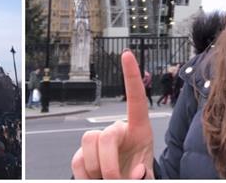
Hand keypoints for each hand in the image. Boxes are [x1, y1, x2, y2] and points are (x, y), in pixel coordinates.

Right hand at [71, 50, 154, 178]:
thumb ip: (144, 174)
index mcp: (139, 131)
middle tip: (115, 181)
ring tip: (107, 181)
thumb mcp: (147, 177)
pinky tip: (95, 180)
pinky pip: (77, 160)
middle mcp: (118, 131)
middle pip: (107, 134)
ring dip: (97, 169)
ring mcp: (98, 141)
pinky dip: (85, 176)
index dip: (131, 77)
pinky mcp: (83, 153)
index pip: (136, 100)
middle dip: (109, 163)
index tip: (127, 54)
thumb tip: (135, 172)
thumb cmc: (137, 178)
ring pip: (89, 142)